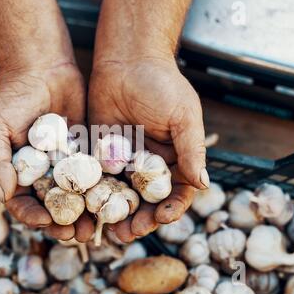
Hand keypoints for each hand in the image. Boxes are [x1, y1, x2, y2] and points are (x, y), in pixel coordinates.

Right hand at [0, 63, 93, 240]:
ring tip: (96, 225)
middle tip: (77, 234)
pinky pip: (94, 172)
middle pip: (53, 205)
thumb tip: (3, 194)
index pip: (23, 202)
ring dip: (85, 212)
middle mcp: (42, 171)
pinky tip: (111, 198)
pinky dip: (101, 187)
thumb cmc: (10, 96)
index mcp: (18, 171)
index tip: (46, 221)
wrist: (40, 66)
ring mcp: (65, 162)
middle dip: (64, 222)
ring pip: (77, 194)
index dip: (33, 215)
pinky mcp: (85, 149)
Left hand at [89, 57, 207, 241]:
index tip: (164, 217)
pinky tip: (89, 209)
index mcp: (174, 158)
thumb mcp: (182, 116)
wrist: (127, 61)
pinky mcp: (101, 153)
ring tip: (110, 231)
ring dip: (117, 214)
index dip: (172, 208)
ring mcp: (124, 161)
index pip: (176, 192)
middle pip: (146, 201)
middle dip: (141, 219)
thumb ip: (192, 149)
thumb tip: (204, 184)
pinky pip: (98, 178)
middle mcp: (149, 165)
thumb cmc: (161, 84)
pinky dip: (95, 195)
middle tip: (130, 232)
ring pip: (122, 195)